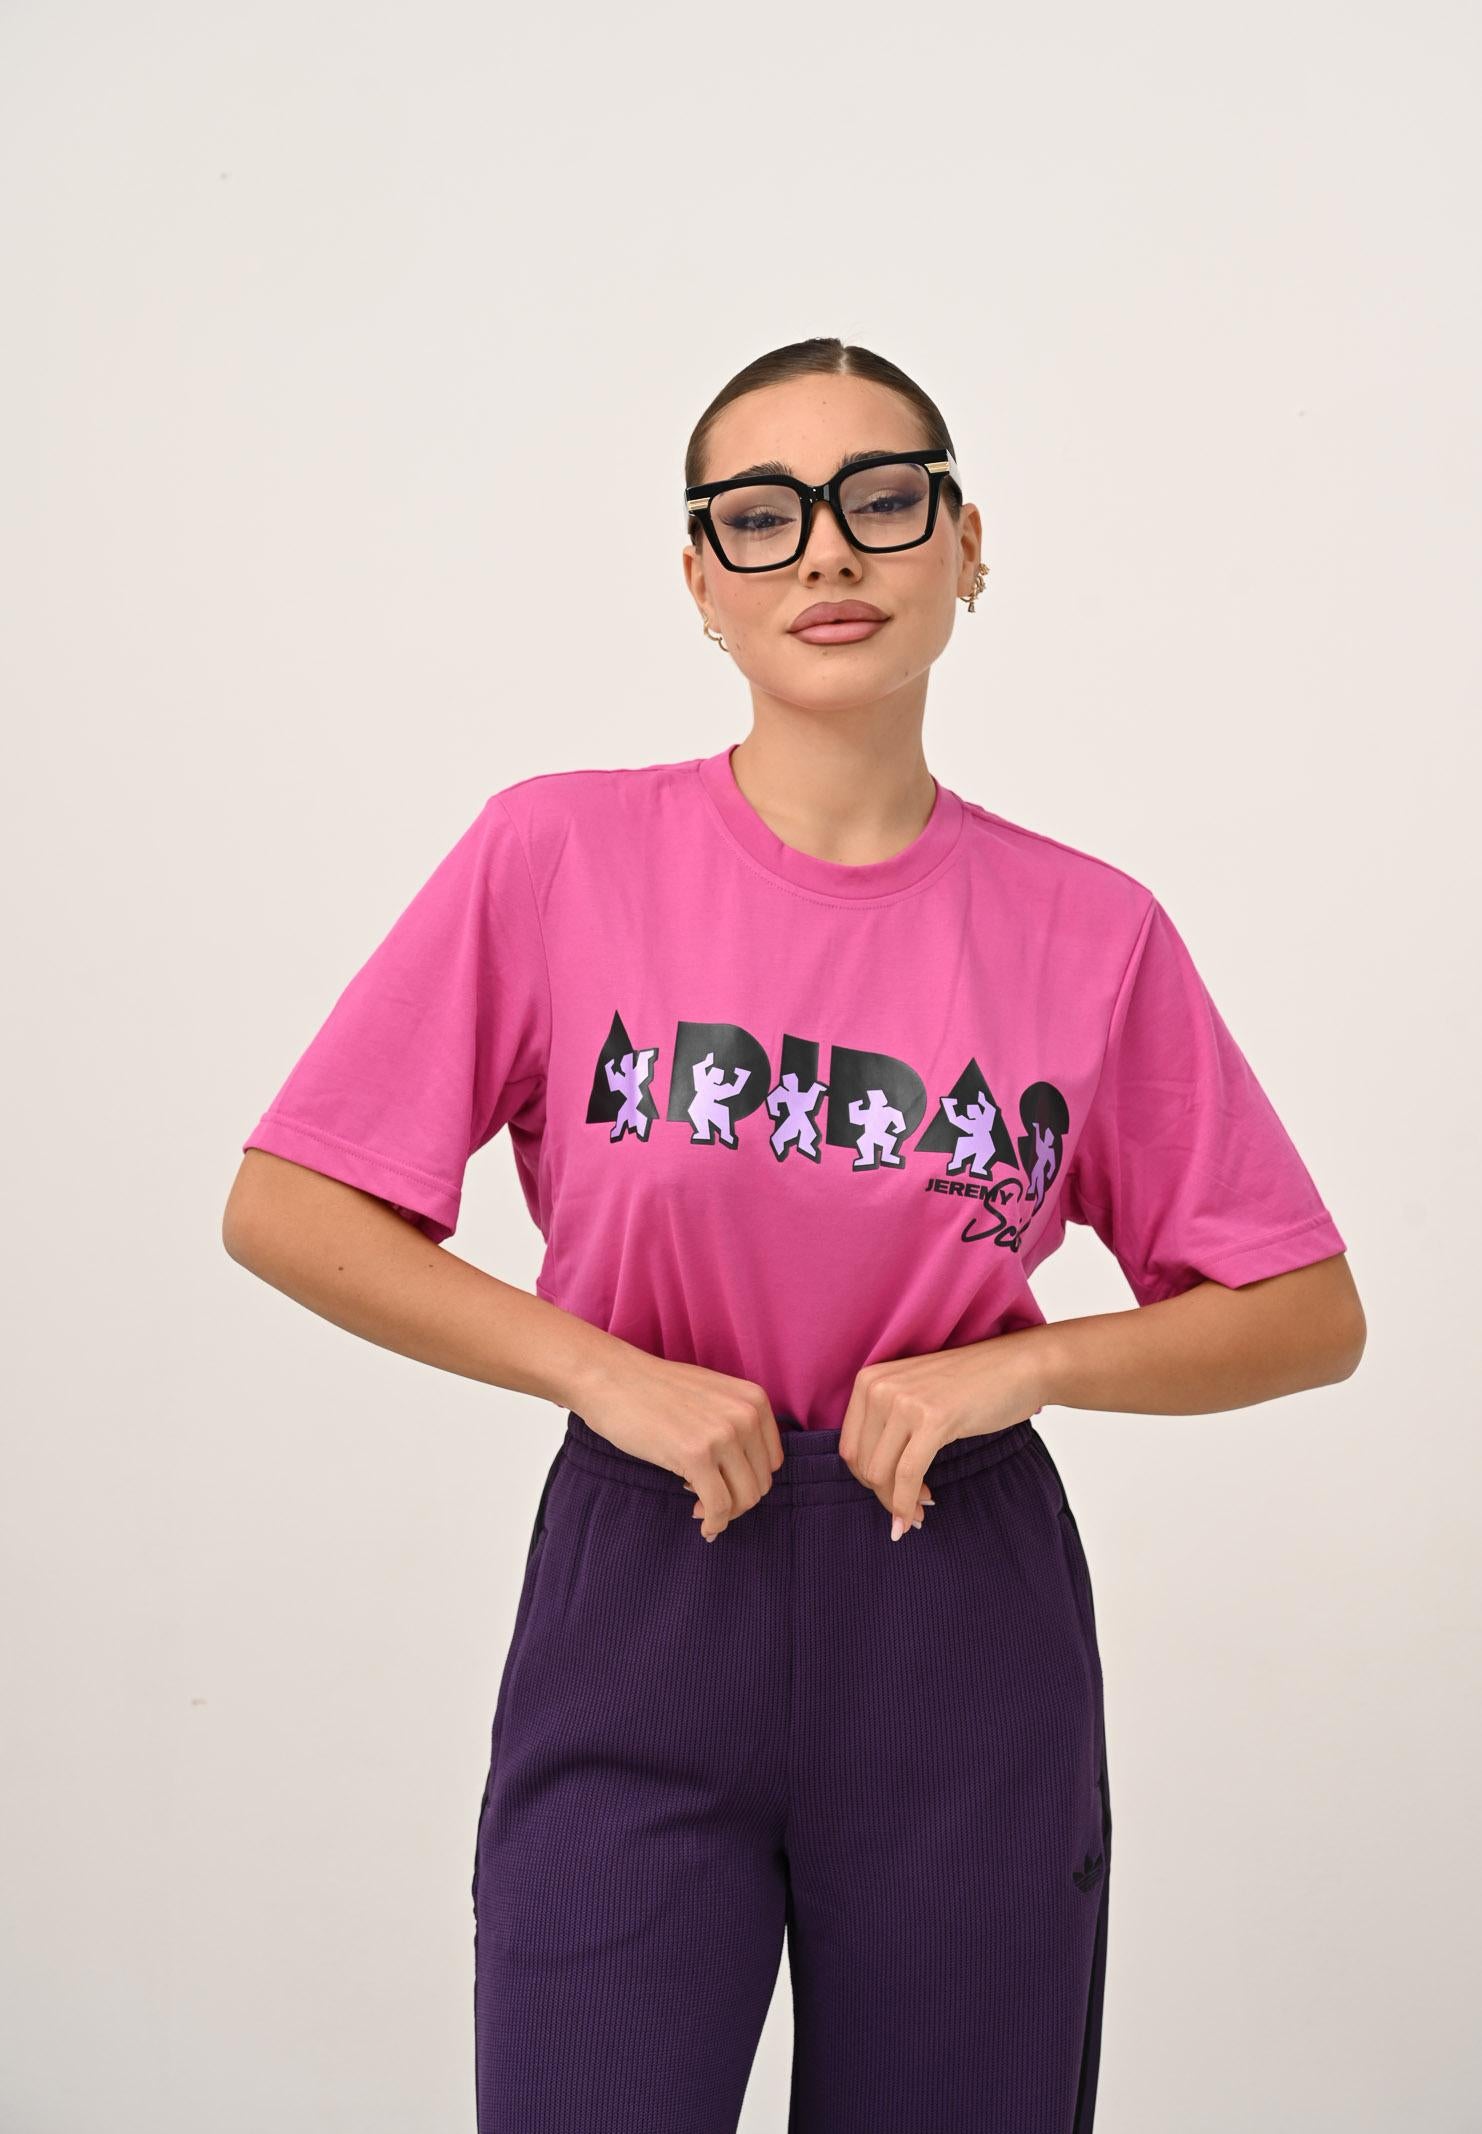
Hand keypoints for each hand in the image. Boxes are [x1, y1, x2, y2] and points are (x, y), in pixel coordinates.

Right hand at [574, 1350, 783, 1540]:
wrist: (610, 1377)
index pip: (772, 1461)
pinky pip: (719, 1507)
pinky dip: (713, 1523)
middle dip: (736, 1501)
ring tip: (699, 1507)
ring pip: (745, 1499)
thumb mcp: (711, 1395)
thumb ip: (735, 1424)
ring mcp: (723, 1435)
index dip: (749, 1480)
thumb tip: (745, 1473)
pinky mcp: (696, 1455)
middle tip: (707, 1500)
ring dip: (725, 1514)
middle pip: (761, 1483)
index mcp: (754, 1400)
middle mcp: (746, 1415)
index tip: (724, 1484)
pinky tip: (700, 1522)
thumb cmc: (653, 1389)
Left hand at [839, 1330, 1048, 1538]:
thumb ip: (888, 1426)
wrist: (1019, 1366)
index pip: (850, 1447)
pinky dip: (908, 1503)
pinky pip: (908, 1475)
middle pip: (863, 1464)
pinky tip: (919, 1514)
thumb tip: (873, 1481)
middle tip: (910, 1509)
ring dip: (898, 1502)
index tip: (891, 1494)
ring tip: (920, 1509)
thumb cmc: (972, 1385)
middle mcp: (878, 1387)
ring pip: (881, 1475)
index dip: (868, 1480)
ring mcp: (903, 1402)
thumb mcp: (914, 1396)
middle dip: (884, 1495)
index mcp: (869, 1381)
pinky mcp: (932, 1419)